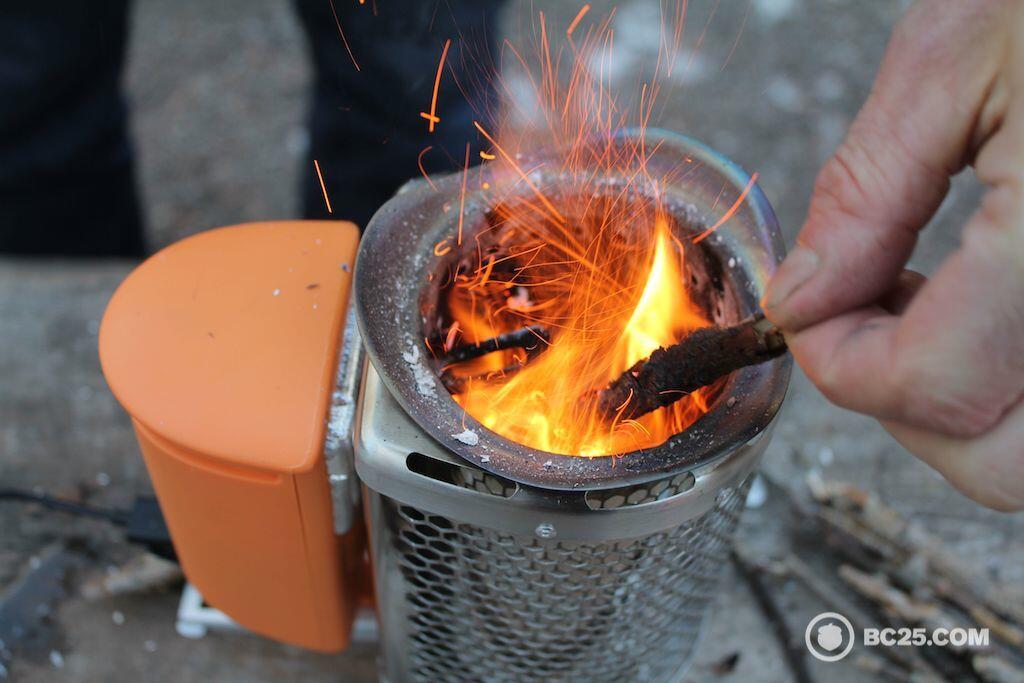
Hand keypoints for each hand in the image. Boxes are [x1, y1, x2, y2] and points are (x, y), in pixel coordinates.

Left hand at [762, 0, 1023, 509]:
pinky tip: (992, 310)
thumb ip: (867, 195)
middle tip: (866, 321)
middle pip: (999, 465)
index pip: (931, 386)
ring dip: (965, 410)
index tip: (806, 308)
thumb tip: (803, 301)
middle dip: (906, 411)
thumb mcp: (958, 58)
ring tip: (930, 306)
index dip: (837, 361)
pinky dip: (1015, 388)